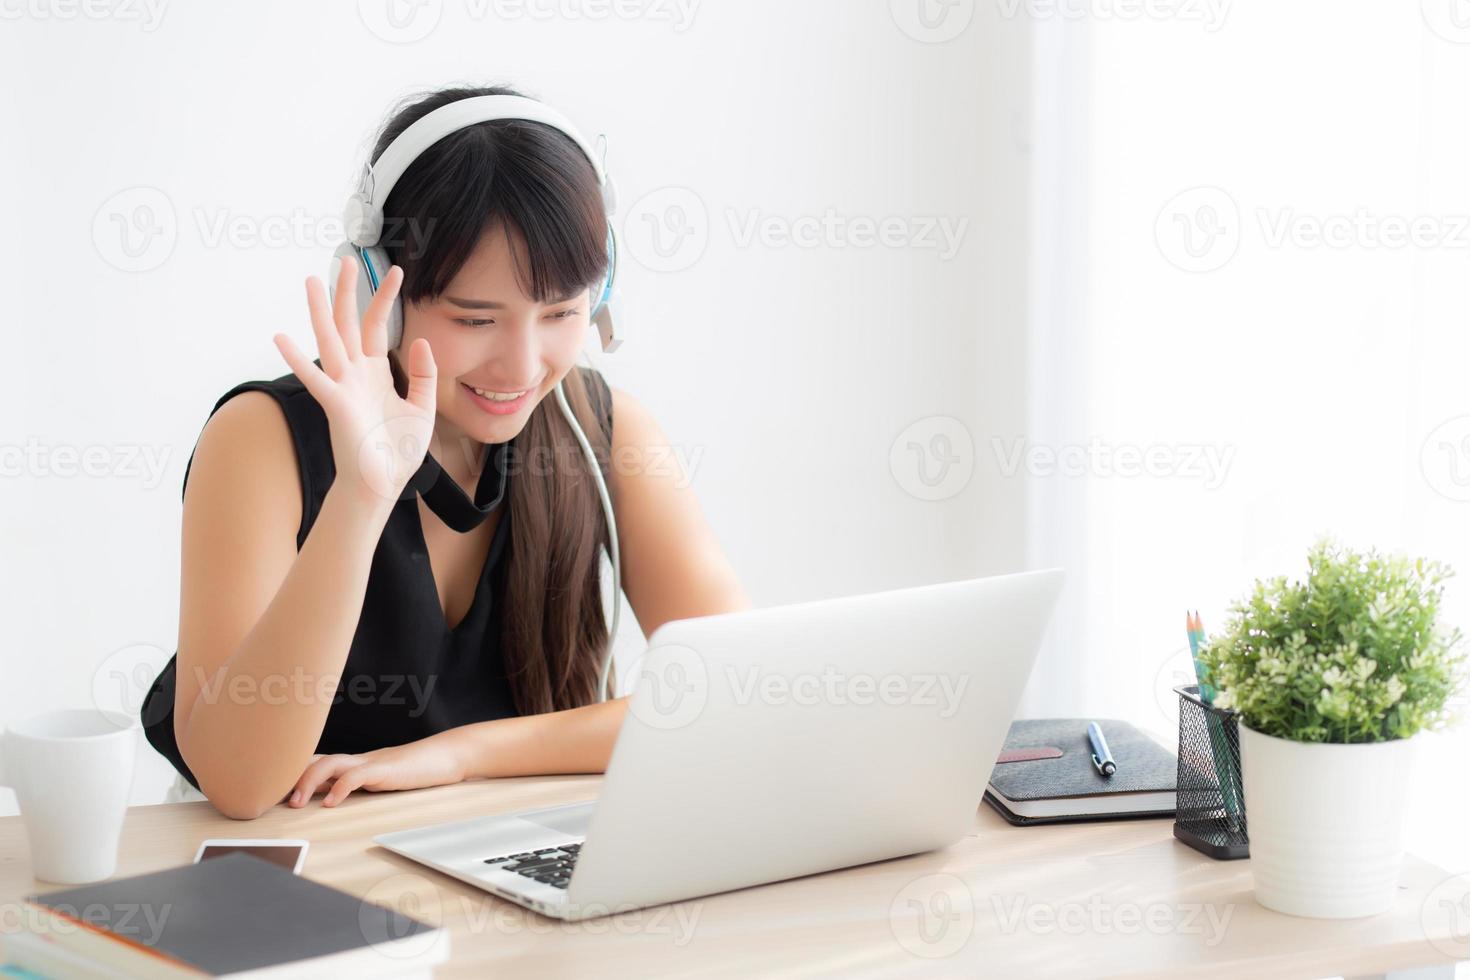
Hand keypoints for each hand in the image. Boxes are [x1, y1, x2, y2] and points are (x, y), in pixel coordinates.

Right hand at [272, 259, 437, 507]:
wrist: (383, 485)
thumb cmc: (399, 451)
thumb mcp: (423, 407)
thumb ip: (424, 375)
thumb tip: (421, 342)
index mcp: (375, 373)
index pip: (377, 326)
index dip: (385, 299)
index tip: (397, 271)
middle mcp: (355, 374)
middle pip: (349, 324)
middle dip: (348, 292)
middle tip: (348, 258)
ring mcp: (343, 387)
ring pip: (329, 341)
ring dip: (320, 311)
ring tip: (312, 281)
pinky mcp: (336, 405)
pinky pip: (315, 378)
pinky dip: (296, 359)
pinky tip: (280, 337)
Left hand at [286, 737, 467, 807]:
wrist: (445, 756)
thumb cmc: (413, 771)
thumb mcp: (378, 781)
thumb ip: (354, 786)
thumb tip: (328, 799)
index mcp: (351, 765)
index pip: (312, 764)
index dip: (288, 776)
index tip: (266, 794)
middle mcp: (355, 761)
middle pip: (313, 759)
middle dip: (289, 778)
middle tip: (271, 800)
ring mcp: (369, 763)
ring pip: (330, 763)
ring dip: (308, 782)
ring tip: (297, 804)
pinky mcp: (385, 769)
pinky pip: (358, 776)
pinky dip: (341, 788)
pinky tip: (333, 803)